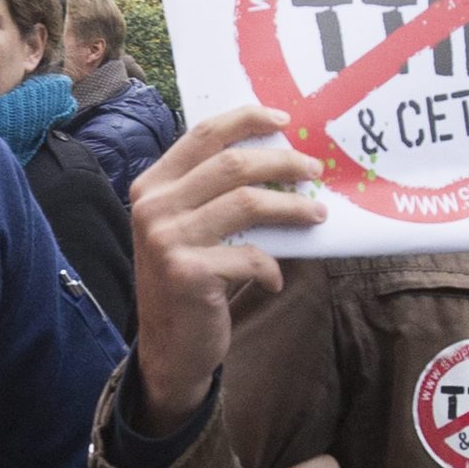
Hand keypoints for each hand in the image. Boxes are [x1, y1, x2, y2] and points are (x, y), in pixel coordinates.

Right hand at [128, 104, 326, 426]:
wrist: (168, 347)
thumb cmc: (188, 279)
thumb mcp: (187, 229)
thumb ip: (212, 194)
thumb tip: (281, 159)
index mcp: (152, 186)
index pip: (203, 135)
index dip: (247, 120)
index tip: (286, 121)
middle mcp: (153, 207)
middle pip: (232, 164)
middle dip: (282, 162)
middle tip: (314, 169)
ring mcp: (167, 240)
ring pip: (248, 202)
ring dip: (292, 207)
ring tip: (316, 215)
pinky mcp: (188, 273)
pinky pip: (251, 255)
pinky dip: (272, 267)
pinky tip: (275, 280)